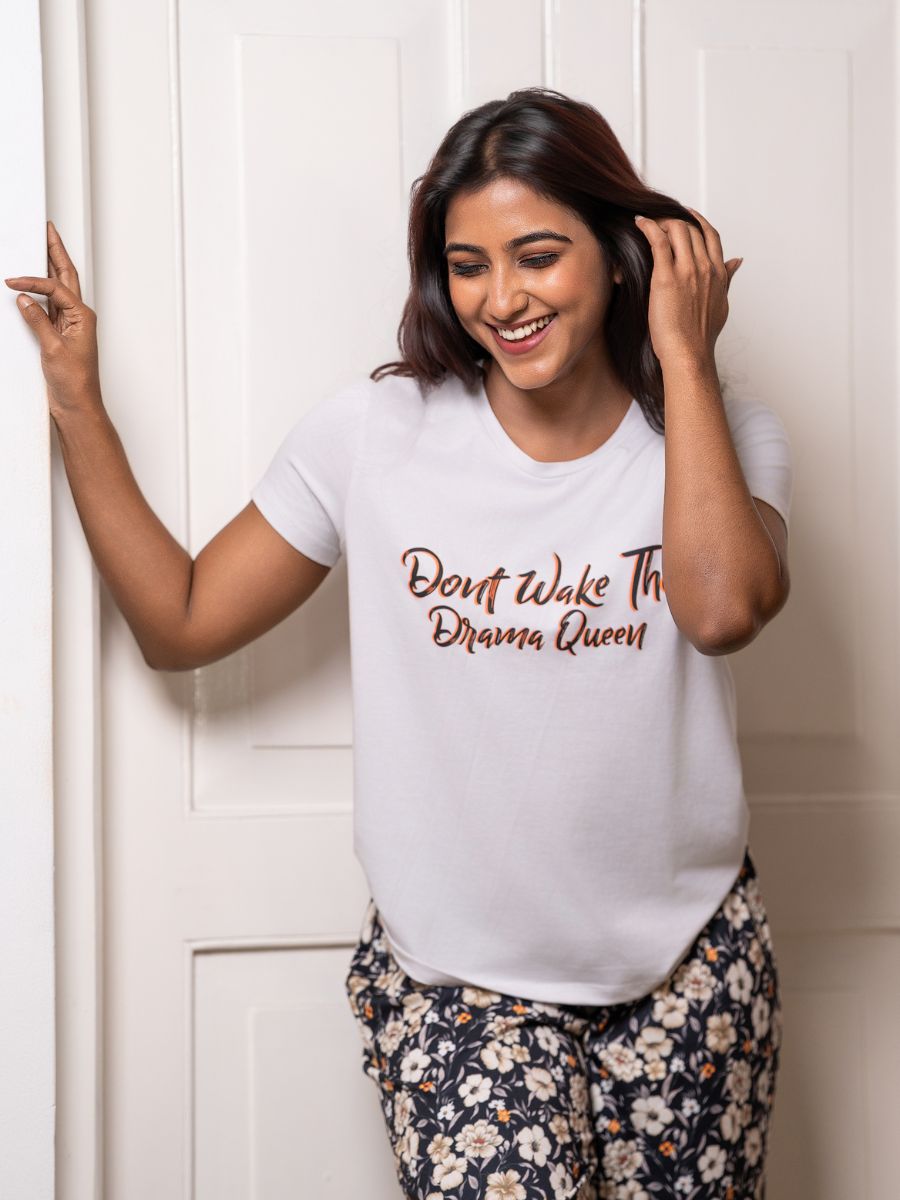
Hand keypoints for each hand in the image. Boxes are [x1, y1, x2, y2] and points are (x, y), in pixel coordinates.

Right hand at [5, 221, 101, 417]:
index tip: (12, 281)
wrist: (77, 406)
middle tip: (47, 230)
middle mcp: (78, 317)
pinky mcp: (58, 335)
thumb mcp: (53, 349)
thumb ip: (38, 322)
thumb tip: (24, 300)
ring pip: (58, 289)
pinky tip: (32, 284)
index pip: (56, 288)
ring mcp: (68, 325)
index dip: (33, 281)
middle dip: (55, 252)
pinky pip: (48, 306)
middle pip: (65, 277)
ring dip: (49, 267)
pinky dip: (39, 292)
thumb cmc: (75, 383)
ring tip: (42, 246)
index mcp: (83, 316)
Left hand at [633, 207, 741, 368]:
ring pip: (677, 229)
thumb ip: (728, 279)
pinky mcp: (666, 277)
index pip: (711, 235)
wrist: (689, 353)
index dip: (698, 221)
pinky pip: (658, 241)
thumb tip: (738, 261)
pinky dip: (648, 227)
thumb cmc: (701, 336)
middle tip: (659, 223)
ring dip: (661, 222)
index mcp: (719, 273)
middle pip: (692, 229)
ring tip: (648, 225)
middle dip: (674, 221)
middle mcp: (706, 267)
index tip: (687, 215)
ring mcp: (687, 270)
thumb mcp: (722, 304)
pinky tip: (639, 223)